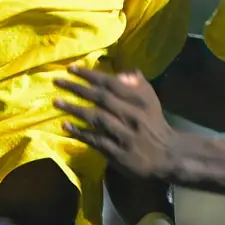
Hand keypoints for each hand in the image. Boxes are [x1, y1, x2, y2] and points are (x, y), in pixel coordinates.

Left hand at [55, 67, 177, 179]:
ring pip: (97, 119)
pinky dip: (81, 133)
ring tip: (56, 102)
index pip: (111, 83)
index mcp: (139, 101)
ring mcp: (124, 135)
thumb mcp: (151, 101)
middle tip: (57, 82)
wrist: (167, 156)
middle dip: (77, 88)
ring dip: (75, 110)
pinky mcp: (118, 153)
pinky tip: (66, 126)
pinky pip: (96, 140)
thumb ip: (137, 85)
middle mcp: (132, 115)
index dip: (90, 75)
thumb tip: (122, 72)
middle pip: (101, 99)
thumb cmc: (154, 124)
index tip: (71, 69)